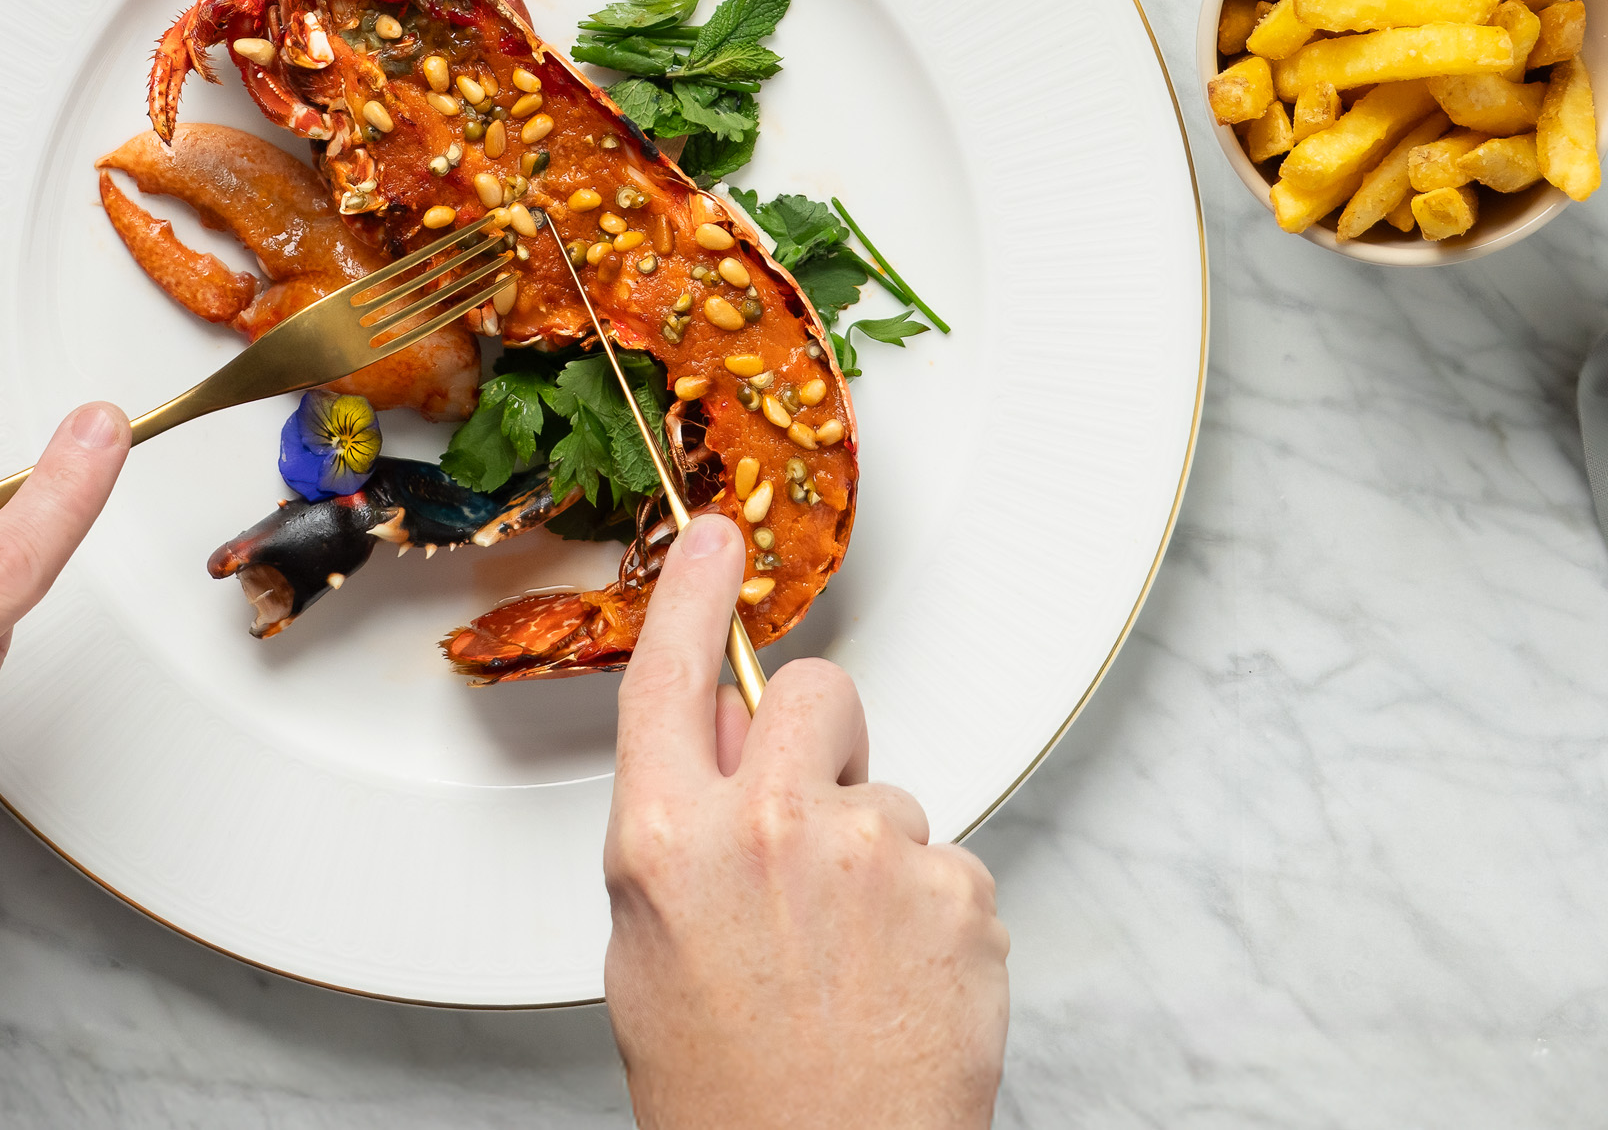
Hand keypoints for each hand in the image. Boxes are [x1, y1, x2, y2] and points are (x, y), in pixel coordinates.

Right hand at [603, 515, 1007, 1129]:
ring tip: (850, 958)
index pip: (671, 672)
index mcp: (668, 840)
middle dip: (817, 736)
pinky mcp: (958, 894)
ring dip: (875, 850)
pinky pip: (947, 863)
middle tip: (810, 824)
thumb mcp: (650, 949)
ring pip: (886, 790)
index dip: (693, 588)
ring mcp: (873, 856)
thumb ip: (679, 827)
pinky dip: (930, 914)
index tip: (719, 533)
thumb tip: (721, 732)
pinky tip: (898, 982)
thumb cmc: (730, 1089)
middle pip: (813, 692)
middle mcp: (769, 828)